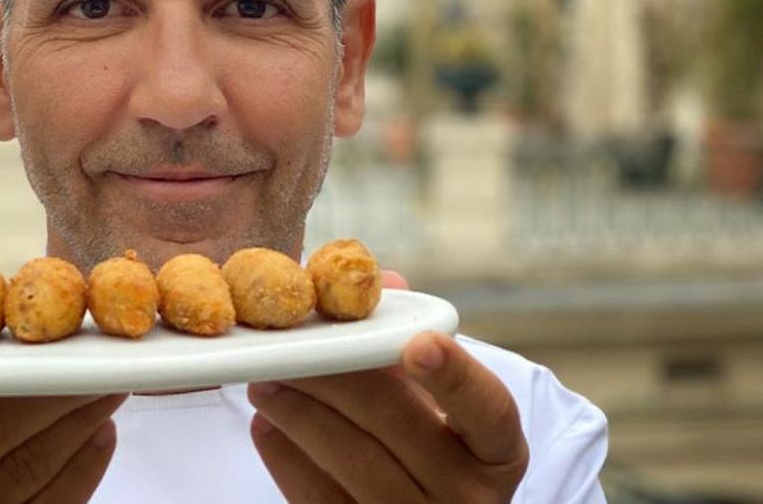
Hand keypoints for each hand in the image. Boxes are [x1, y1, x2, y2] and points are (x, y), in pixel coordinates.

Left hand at [247, 272, 528, 502]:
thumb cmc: (430, 446)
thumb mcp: (438, 403)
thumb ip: (412, 339)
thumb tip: (387, 280)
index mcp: (497, 450)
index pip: (489, 409)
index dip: (455, 376)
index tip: (418, 343)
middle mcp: (468, 495)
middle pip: (398, 425)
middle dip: (337, 376)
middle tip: (290, 345)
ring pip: (352, 460)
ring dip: (299, 412)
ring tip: (265, 379)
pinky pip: (319, 499)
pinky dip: (286, 458)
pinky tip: (266, 425)